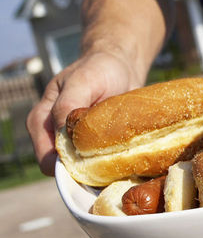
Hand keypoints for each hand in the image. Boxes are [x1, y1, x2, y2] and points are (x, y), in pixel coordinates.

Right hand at [26, 49, 143, 175]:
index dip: (67, 165)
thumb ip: (68, 105)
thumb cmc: (97, 70)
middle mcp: (54, 136)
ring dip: (101, 169)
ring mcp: (76, 142)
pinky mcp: (95, 146)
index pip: (46, 158)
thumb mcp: (82, 81)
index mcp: (42, 121)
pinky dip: (112, 164)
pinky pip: (100, 165)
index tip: (92, 162)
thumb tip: (62, 134)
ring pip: (84, 171)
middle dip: (85, 171)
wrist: (121, 67)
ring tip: (119, 158)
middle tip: (110, 161)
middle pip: (65, 169)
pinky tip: (125, 158)